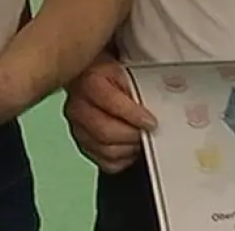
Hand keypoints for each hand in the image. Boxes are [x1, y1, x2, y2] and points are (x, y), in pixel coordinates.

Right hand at [62, 57, 155, 172]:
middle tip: (147, 132)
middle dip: (132, 135)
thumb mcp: (123, 72)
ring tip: (139, 138)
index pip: (110, 102)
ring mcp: (77, 129)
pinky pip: (106, 163)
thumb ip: (137, 88)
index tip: (150, 122)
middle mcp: (78, 108)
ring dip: (129, 148)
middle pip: (106, 131)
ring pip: (107, 150)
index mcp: (89, 84)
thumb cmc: (108, 77)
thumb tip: (156, 107)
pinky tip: (129, 147)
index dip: (133, 115)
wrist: (87, 80)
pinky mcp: (83, 145)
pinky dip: (122, 159)